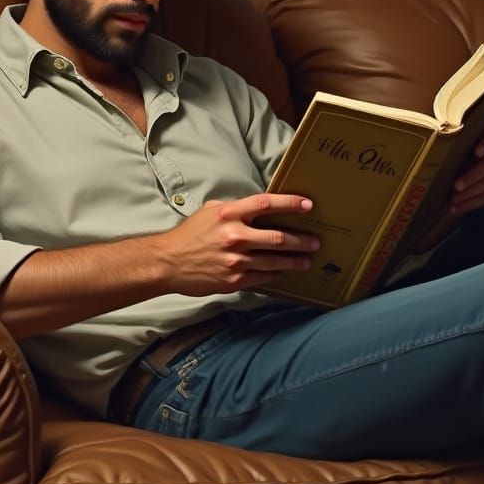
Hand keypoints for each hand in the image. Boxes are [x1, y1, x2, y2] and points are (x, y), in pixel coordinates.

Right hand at [155, 193, 320, 295]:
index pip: (266, 204)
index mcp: (228, 214)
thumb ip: (235, 209)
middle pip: (278, 237)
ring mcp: (236, 260)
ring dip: (295, 260)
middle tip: (315, 241)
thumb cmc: (189, 235)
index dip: (290, 203)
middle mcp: (235, 236)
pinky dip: (277, 274)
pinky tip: (285, 272)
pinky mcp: (235, 279)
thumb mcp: (210, 212)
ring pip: (275, 260)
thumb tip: (259, 208)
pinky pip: (264, 276)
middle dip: (301, 240)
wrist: (167, 263)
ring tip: (307, 259)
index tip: (308, 205)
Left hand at [409, 125, 483, 253]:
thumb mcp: (437, 148)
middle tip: (456, 185)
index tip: (477, 152)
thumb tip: (411, 138)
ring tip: (453, 200)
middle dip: (473, 176)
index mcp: (479, 138)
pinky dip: (472, 204)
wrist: (442, 178)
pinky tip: (455, 208)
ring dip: (471, 193)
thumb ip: (436, 143)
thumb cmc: (438, 157)